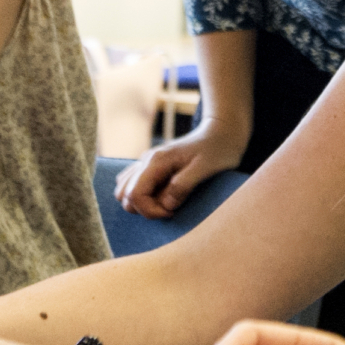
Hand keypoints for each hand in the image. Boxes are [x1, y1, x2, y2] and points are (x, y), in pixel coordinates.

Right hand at [113, 118, 247, 216]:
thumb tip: (165, 205)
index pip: (134, 194)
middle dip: (145, 209)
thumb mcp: (204, 169)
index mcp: (156, 161)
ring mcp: (146, 163)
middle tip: (171, 207)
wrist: (220, 133)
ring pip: (124, 189)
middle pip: (124, 194)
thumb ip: (183, 186)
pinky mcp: (151, 167)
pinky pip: (133, 184)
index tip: (172, 212)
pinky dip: (142, 196)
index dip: (150, 211)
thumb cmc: (217, 150)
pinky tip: (164, 195)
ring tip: (167, 202)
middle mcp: (146, 160)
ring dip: (142, 203)